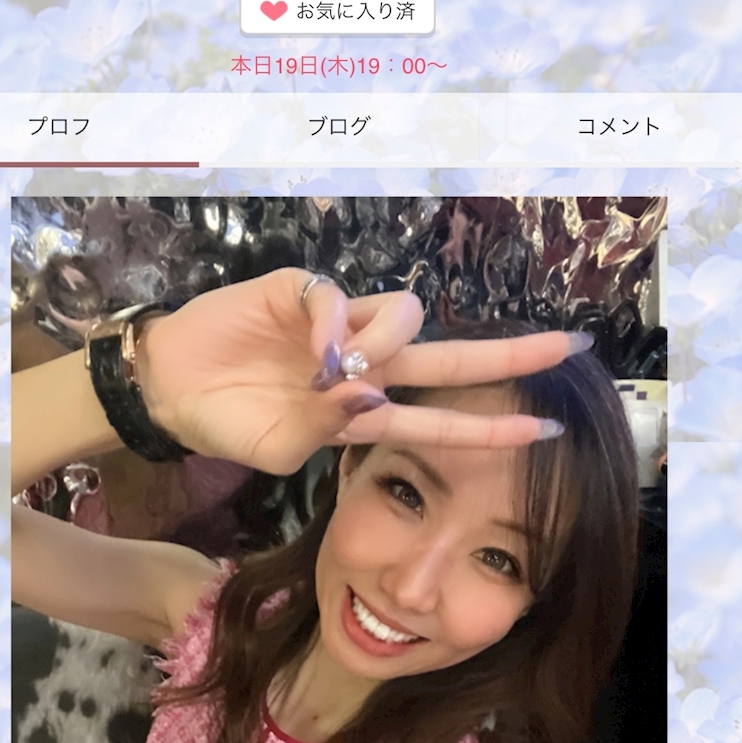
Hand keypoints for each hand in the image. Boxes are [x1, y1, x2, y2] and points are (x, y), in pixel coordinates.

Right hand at [137, 267, 580, 476]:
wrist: (173, 390)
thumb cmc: (231, 424)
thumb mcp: (284, 450)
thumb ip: (330, 428)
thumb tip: (369, 394)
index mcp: (366, 412)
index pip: (441, 419)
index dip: (491, 427)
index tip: (548, 430)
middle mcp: (365, 365)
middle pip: (450, 355)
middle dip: (509, 354)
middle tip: (568, 347)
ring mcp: (338, 326)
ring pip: (403, 316)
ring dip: (386, 344)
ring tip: (341, 372)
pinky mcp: (303, 292)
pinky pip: (337, 296)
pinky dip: (334, 322)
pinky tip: (313, 349)